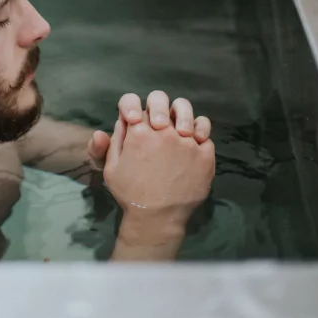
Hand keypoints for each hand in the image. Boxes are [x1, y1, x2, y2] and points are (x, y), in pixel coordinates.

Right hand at [97, 91, 214, 259]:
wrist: (157, 218)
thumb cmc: (130, 193)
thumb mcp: (112, 166)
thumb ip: (117, 138)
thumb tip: (122, 118)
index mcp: (138, 133)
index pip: (132, 102)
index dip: (130, 107)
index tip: (133, 120)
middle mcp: (163, 132)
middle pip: (160, 99)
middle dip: (157, 105)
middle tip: (158, 121)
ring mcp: (186, 142)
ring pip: (187, 111)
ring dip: (181, 114)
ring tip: (179, 127)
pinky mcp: (204, 155)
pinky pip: (205, 131)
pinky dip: (199, 132)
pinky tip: (193, 140)